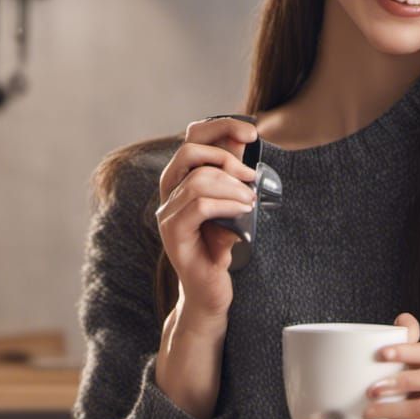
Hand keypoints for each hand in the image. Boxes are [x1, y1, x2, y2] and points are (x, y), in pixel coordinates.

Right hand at [155, 116, 258, 322]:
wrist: (210, 291)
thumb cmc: (222, 247)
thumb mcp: (232, 204)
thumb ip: (233, 175)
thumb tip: (243, 139)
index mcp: (181, 180)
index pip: (192, 137)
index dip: (221, 127)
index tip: (252, 133)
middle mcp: (168, 194)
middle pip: (189, 151)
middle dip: (226, 157)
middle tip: (251, 177)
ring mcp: (167, 214)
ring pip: (197, 180)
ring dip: (231, 186)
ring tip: (249, 201)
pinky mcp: (174, 235)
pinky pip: (198, 206)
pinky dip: (226, 204)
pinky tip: (242, 211)